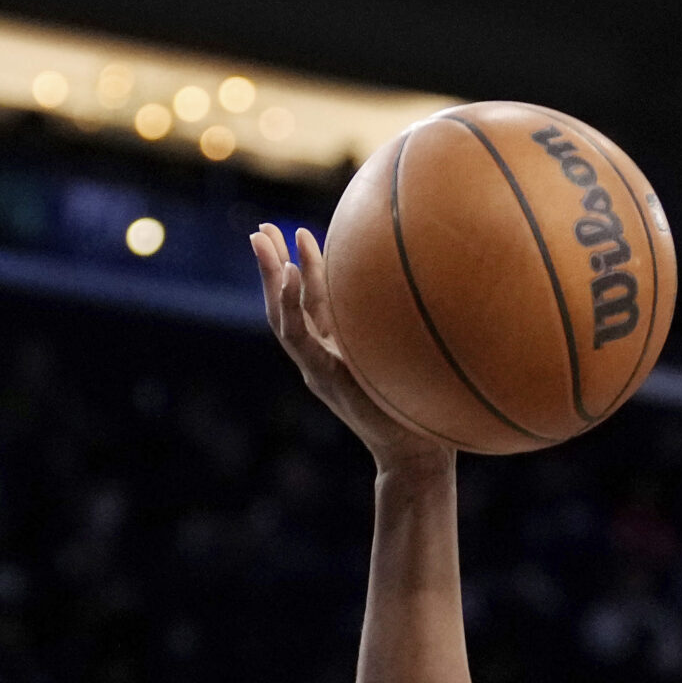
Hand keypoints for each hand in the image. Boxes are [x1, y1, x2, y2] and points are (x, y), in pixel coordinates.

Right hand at [249, 224, 448, 475]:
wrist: (414, 452)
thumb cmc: (421, 408)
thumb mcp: (404, 359)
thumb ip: (396, 331)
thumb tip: (421, 288)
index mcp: (339, 351)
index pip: (312, 305)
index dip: (305, 270)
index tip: (298, 234)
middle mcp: (323, 357)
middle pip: (288, 306)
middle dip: (272, 268)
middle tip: (259, 230)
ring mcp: (319, 367)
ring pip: (284, 318)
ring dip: (272, 278)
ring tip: (263, 241)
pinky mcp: (325, 376)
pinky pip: (299, 336)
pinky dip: (290, 304)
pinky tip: (289, 271)